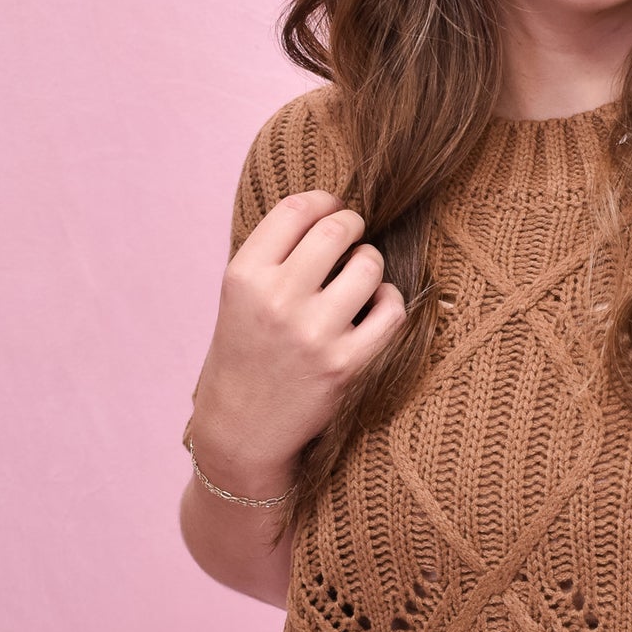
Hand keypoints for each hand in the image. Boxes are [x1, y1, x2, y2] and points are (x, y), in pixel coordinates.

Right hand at [188, 190, 407, 490]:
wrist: (242, 429)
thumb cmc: (245, 354)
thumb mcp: (239, 297)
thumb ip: (276, 254)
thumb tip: (332, 209)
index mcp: (244, 276)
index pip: (297, 209)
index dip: (324, 201)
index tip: (333, 209)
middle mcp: (277, 300)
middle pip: (338, 229)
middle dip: (353, 226)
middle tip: (352, 238)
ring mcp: (313, 333)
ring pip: (369, 265)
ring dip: (370, 265)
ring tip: (358, 279)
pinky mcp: (345, 364)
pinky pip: (391, 309)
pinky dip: (389, 302)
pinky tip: (374, 308)